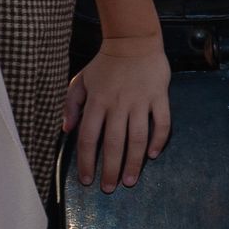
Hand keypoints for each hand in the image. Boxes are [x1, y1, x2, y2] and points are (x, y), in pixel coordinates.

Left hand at [65, 33, 171, 191]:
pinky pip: (162, 122)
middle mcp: (118, 104)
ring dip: (134, 162)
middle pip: (113, 143)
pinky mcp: (159, 96)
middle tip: (109, 188)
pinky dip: (158, 140)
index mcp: (97, 101)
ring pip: (137, 138)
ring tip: (130, 180)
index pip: (89, 138)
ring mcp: (140, 101)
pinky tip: (153, 155)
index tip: (87, 180)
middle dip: (110, 169)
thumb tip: (66, 130)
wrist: (134, 40)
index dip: (87, 162)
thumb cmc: (105, 63)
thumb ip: (71, 104)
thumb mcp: (81, 80)